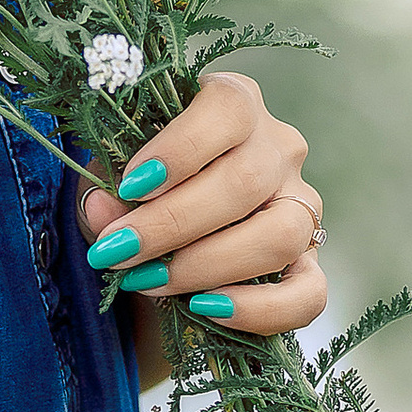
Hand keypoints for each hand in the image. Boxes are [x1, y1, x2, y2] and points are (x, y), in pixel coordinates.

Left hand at [77, 71, 324, 340]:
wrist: (168, 237)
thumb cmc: (142, 189)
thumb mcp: (115, 179)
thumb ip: (107, 190)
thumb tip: (101, 209)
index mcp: (236, 102)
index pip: (228, 109)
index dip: (181, 149)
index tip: (130, 185)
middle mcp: (279, 148)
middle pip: (246, 181)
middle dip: (172, 224)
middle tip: (117, 251)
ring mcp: (303, 205)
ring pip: (280, 235)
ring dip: (207, 266)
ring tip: (148, 281)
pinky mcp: (310, 261)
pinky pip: (308, 294)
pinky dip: (258, 309)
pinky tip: (206, 308)